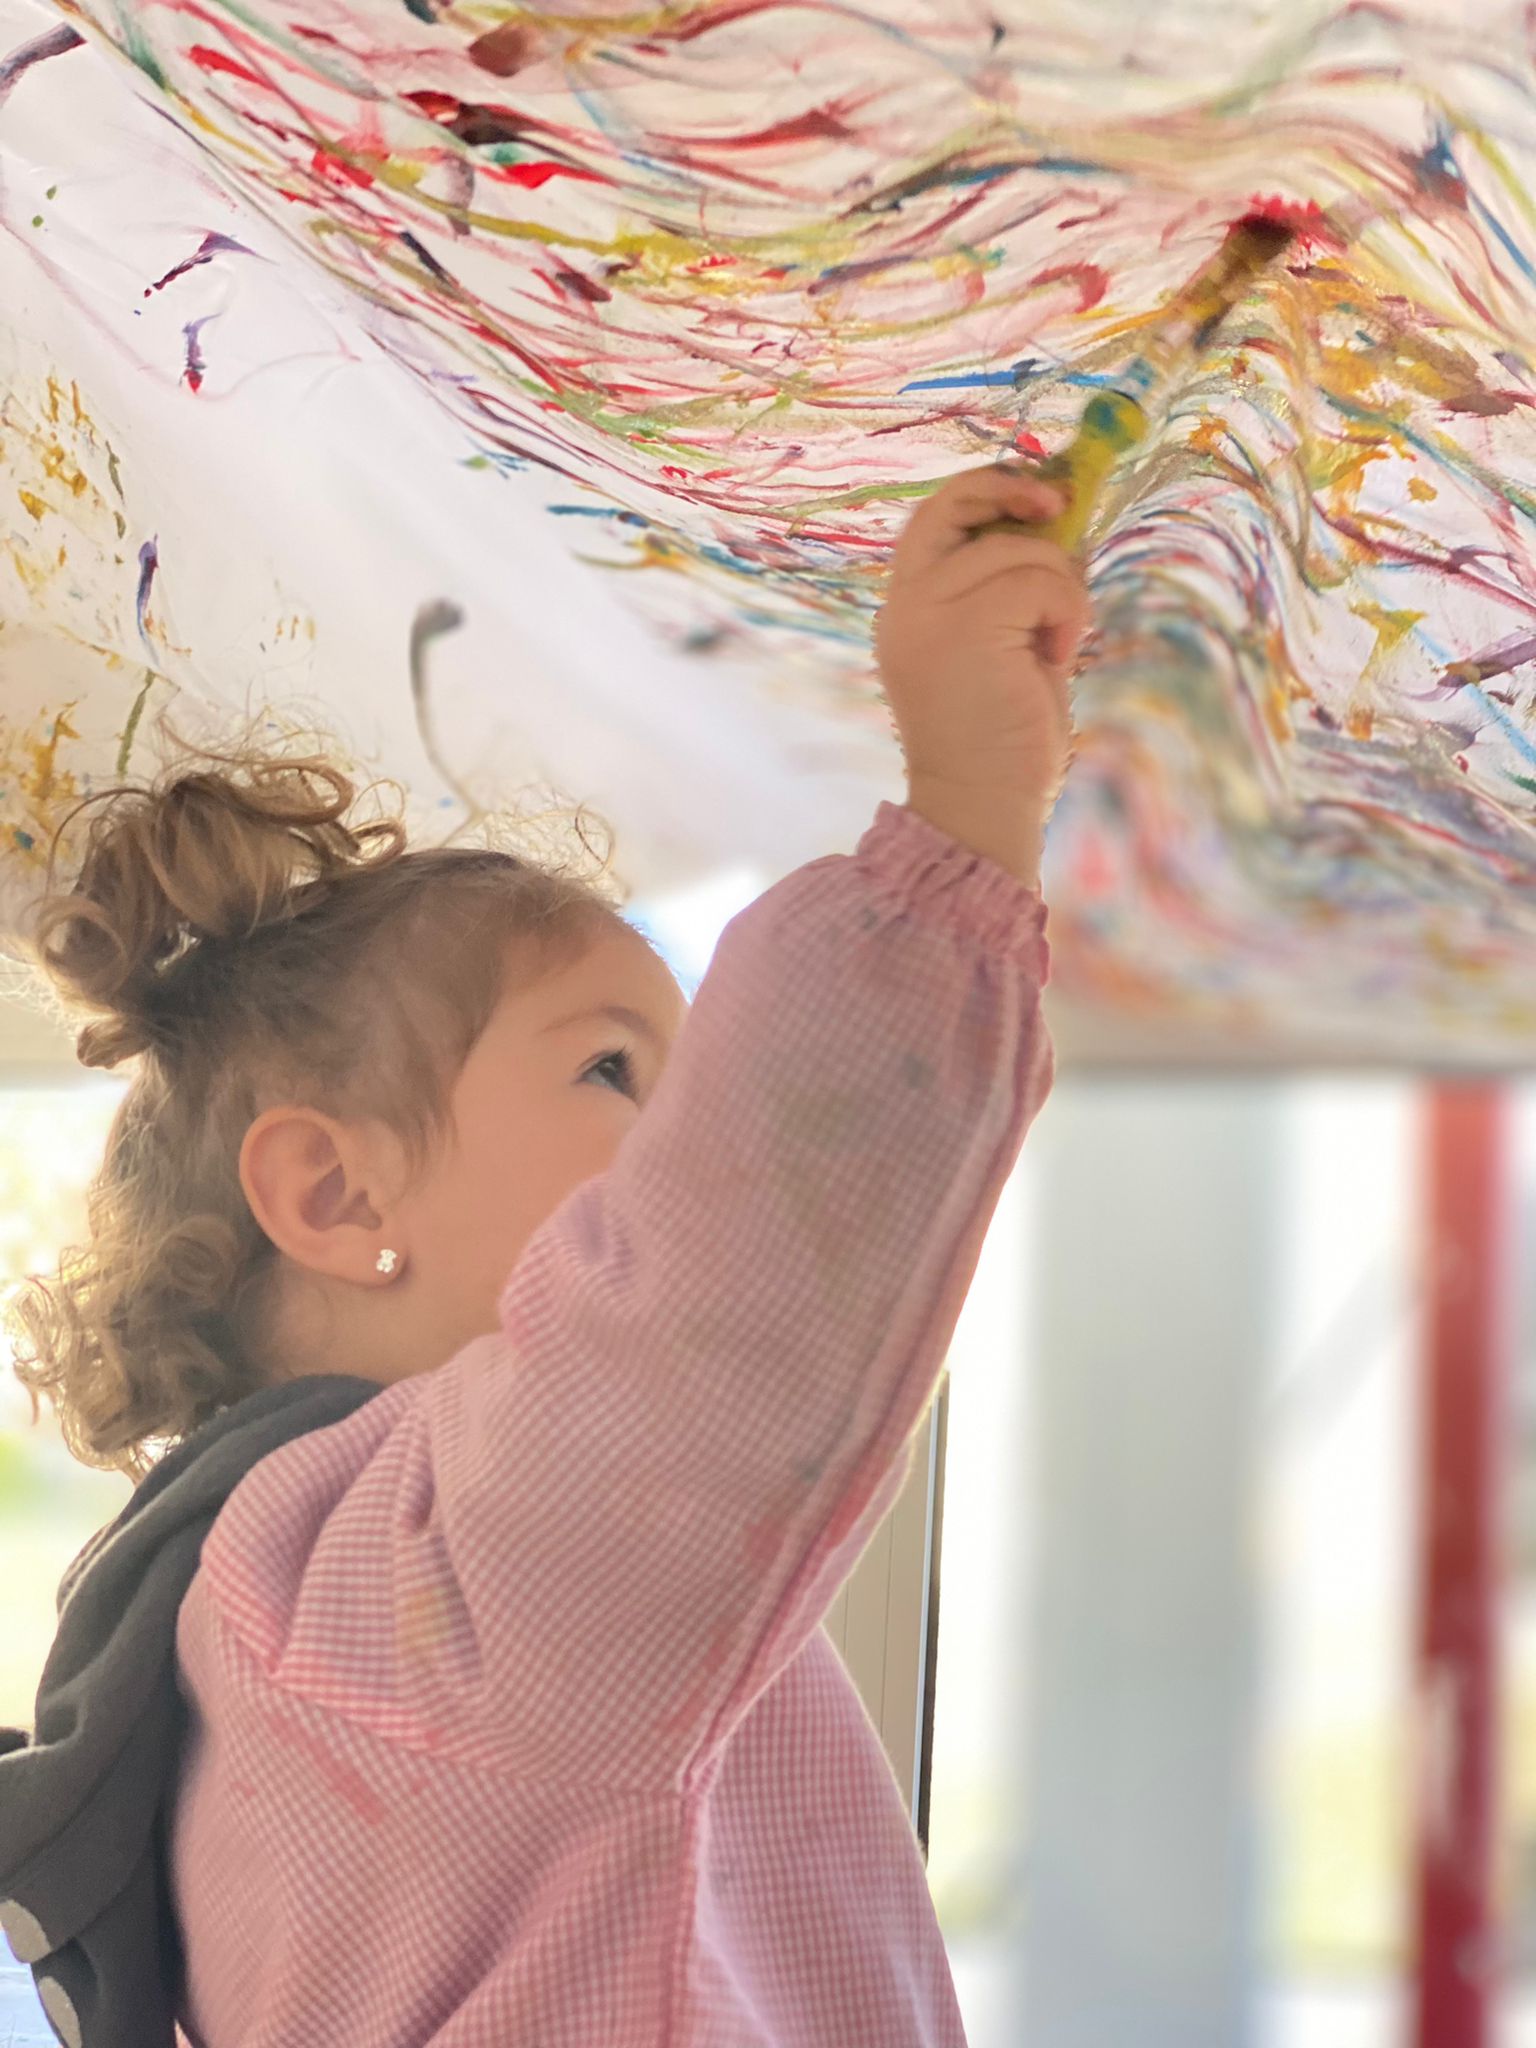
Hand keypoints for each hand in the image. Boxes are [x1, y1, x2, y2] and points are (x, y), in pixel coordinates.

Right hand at [875, 464, 1091, 833]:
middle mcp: (906, 604)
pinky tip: (1059, 654)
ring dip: (1060, 585)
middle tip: (1057, 506)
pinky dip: (1067, 610)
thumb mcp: (1002, 647)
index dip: (984, 492)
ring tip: (1057, 641)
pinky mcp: (966, 625)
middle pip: (950, 502)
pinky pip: (1040, 581)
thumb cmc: (1000, 741)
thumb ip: (1011, 589)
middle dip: (1009, 488)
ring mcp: (929, 612)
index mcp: (907, 610)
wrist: (980, 806)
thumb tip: (1058, 523)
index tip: (1036, 501)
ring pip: (1016, 548)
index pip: (933, 519)